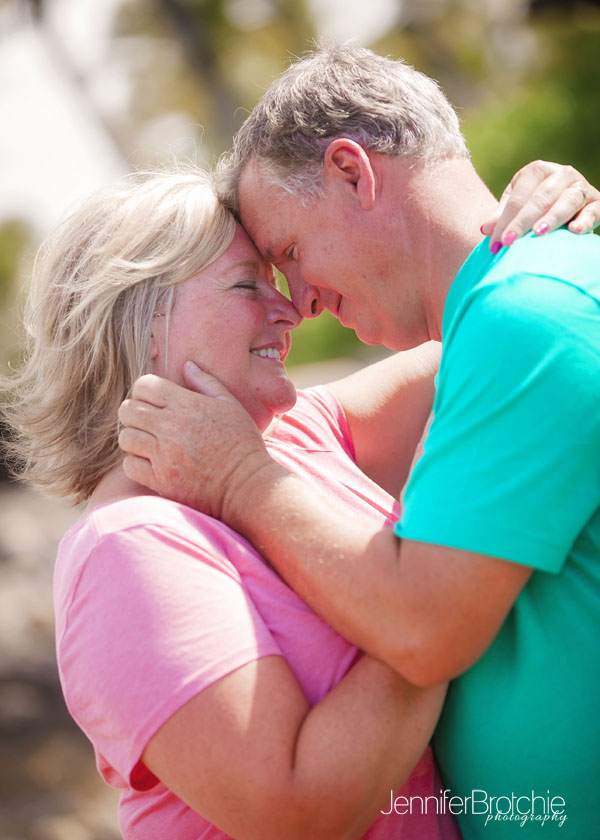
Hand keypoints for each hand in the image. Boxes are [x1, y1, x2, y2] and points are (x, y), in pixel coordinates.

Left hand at [118, 363, 272, 519]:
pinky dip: (136, 464)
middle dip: (134, 413)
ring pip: (125, 437)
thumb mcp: (231, 404)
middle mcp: (171, 427)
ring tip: (149, 443)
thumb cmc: (242, 443)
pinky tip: (152, 463)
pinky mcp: (161, 480)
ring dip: (134, 439)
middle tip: (148, 423)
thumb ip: (206, 382)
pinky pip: (130, 466)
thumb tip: (187, 365)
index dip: (145, 391)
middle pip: (127, 410)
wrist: (247, 483)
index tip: (154, 401)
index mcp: (187, 405)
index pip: (143, 385)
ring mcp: (164, 454)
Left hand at [481, 160, 599, 252]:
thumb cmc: (534, 207)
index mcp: (537, 171)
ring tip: (538, 233)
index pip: (518, 197)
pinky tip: (574, 231)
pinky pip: (594, 210)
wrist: (568, 207)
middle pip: (540, 198)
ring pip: (567, 201)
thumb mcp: (517, 206)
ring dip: (552, 217)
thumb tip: (485, 229)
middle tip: (509, 242)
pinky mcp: (597, 202)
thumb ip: (502, 216)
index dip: (505, 220)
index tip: (495, 243)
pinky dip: (585, 220)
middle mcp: (562, 174)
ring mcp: (581, 187)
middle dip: (522, 222)